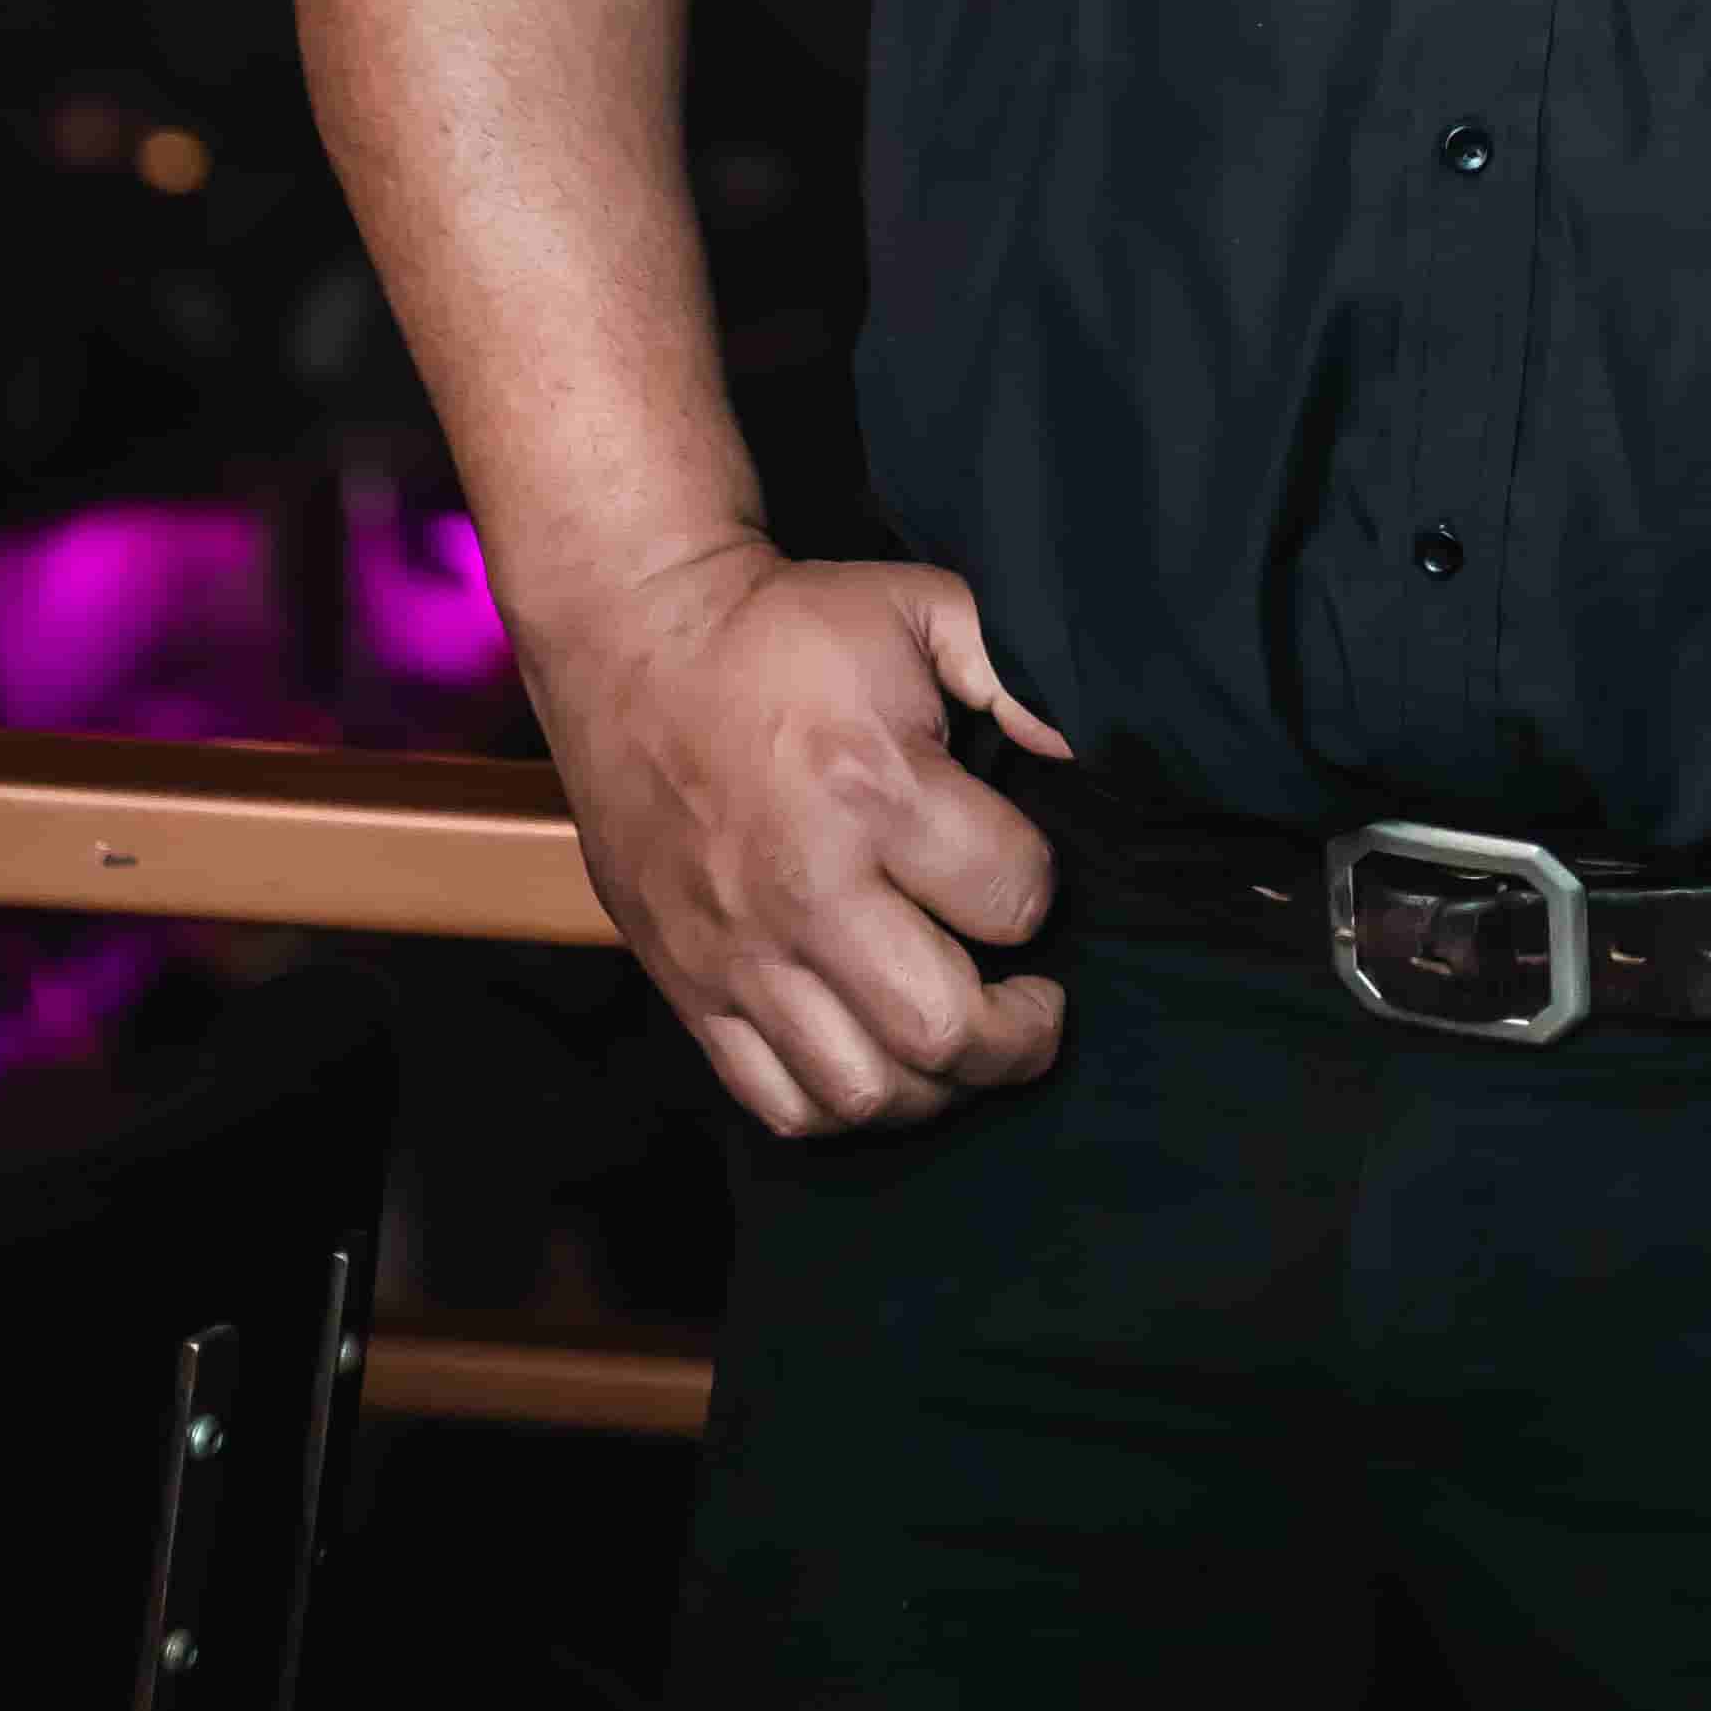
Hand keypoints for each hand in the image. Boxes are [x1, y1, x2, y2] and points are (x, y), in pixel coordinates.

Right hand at [513, 538, 1076, 1144]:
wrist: (636, 644)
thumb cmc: (788, 629)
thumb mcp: (916, 604)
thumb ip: (1010, 671)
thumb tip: (1075, 751)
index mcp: (871, 788)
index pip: (1011, 899)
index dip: (1041, 892)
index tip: (1025, 874)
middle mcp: (804, 889)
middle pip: (943, 1028)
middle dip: (1018, 1032)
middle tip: (1034, 1003)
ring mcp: (739, 951)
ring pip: (864, 1092)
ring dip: (938, 1085)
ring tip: (960, 1038)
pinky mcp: (689, 986)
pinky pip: (778, 1102)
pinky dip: (843, 1105)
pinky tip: (877, 1057)